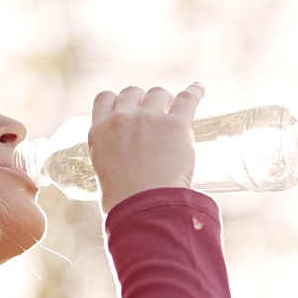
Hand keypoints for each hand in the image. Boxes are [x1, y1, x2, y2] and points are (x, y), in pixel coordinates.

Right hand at [88, 83, 203, 212]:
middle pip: (132, 92)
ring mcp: (149, 119)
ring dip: (165, 100)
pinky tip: (198, 89)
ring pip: (158, 93)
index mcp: (99, 132)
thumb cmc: (124, 203)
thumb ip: (112, 165)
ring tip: (174, 109)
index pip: (105, 98)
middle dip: (142, 100)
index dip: (117, 100)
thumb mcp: (104, 177)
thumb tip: (124, 177)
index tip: (126, 107)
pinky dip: (194, 92)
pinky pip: (187, 98)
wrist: (144, 208)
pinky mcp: (176, 125)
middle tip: (153, 112)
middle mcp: (121, 119)